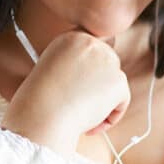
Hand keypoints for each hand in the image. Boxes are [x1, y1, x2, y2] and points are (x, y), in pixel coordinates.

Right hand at [1, 31, 130, 155]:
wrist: (43, 114)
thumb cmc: (41, 102)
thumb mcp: (53, 72)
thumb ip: (75, 67)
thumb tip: (94, 78)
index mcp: (71, 38)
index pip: (92, 50)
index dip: (90, 70)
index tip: (80, 87)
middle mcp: (91, 43)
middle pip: (108, 64)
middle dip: (100, 86)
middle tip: (83, 105)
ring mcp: (107, 60)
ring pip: (115, 84)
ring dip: (104, 103)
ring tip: (82, 117)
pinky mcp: (118, 80)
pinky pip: (122, 102)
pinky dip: (110, 118)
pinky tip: (91, 125)